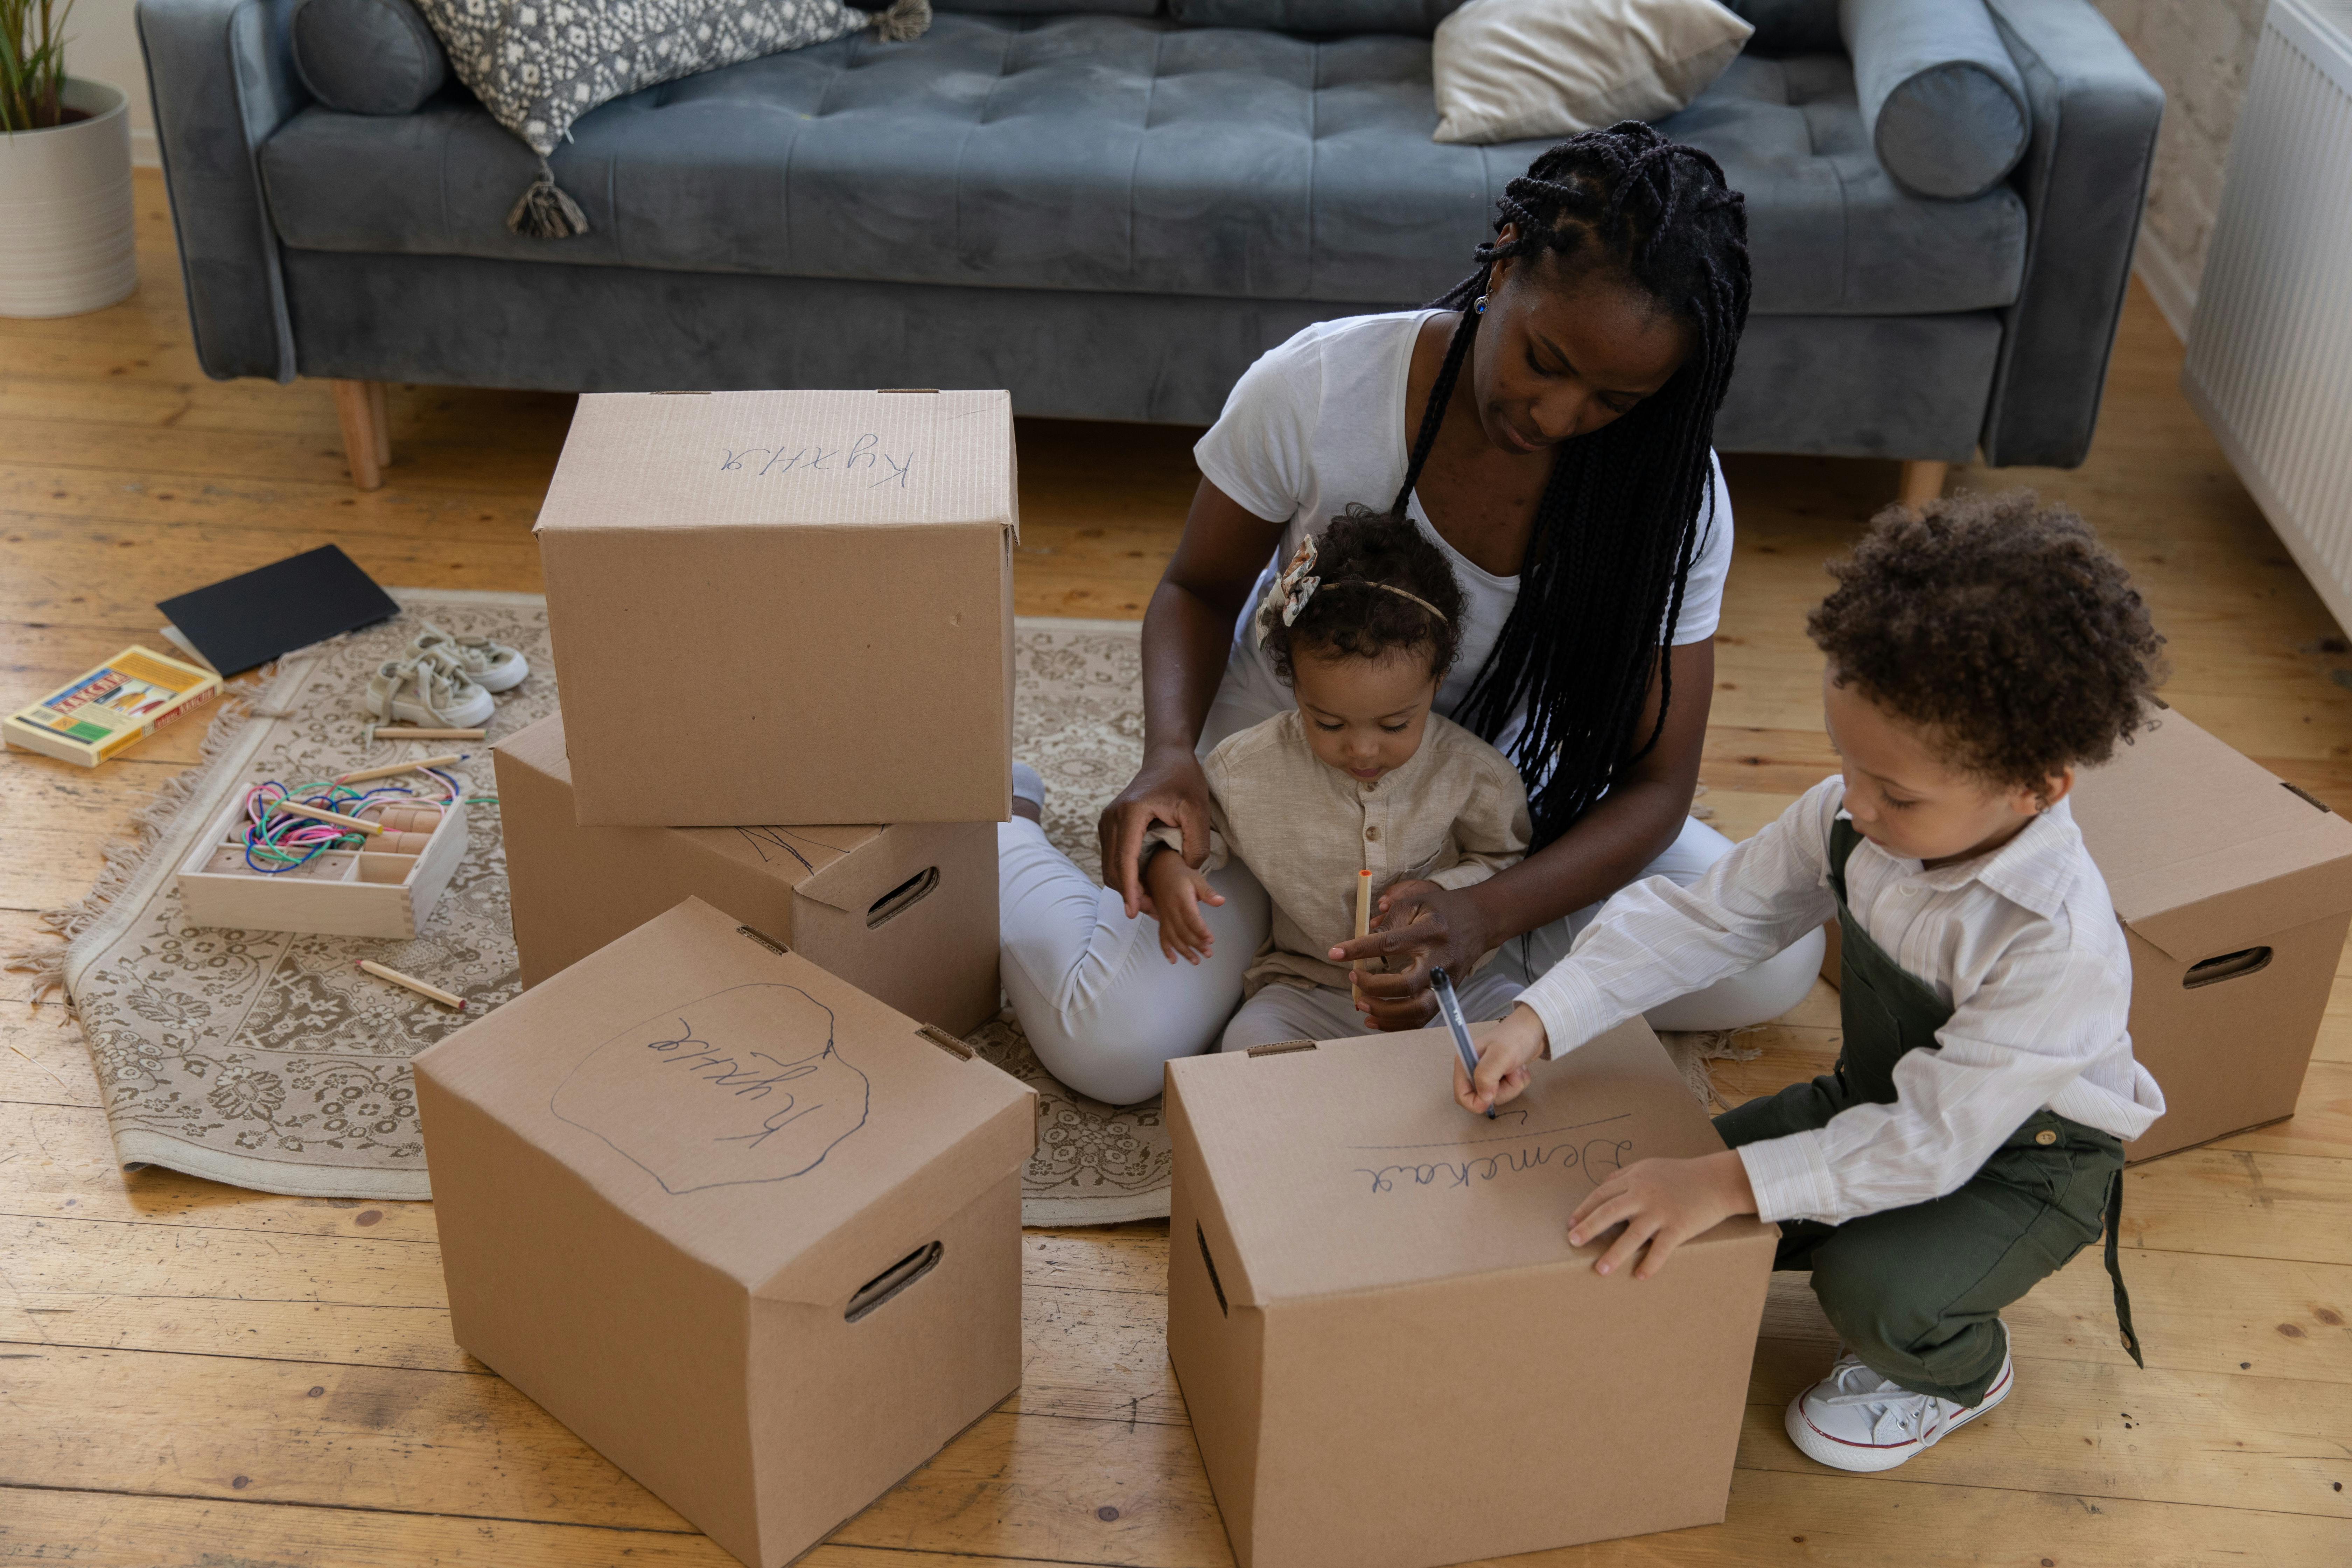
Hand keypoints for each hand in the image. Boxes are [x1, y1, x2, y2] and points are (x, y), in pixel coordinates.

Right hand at [1099, 746, 1213, 920]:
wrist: (1167, 758)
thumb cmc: (1183, 779)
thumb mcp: (1198, 810)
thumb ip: (1196, 843)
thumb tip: (1187, 870)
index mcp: (1131, 813)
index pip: (1125, 859)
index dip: (1130, 888)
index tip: (1134, 911)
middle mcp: (1112, 818)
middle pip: (1113, 867)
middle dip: (1129, 893)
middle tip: (1152, 912)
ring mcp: (1108, 822)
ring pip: (1110, 865)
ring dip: (1126, 887)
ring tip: (1149, 903)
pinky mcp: (1111, 826)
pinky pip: (1113, 858)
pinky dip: (1125, 875)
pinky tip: (1143, 885)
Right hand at [1145, 851, 1224, 965]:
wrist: (1160, 870)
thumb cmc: (1181, 875)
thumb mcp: (1196, 879)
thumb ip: (1208, 892)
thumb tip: (1221, 901)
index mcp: (1181, 899)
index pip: (1191, 918)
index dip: (1200, 931)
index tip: (1210, 940)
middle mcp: (1171, 910)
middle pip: (1183, 931)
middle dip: (1196, 944)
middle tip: (1208, 954)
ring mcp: (1164, 916)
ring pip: (1173, 937)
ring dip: (1184, 951)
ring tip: (1196, 961)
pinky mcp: (1161, 920)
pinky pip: (1162, 936)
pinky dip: (1166, 949)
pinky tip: (1173, 960)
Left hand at [1326, 880, 1496, 1030]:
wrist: (1481, 920)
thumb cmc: (1444, 909)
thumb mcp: (1417, 898)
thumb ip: (1390, 913)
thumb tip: (1365, 929)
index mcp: (1431, 932)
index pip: (1390, 943)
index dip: (1359, 949)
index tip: (1335, 953)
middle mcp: (1440, 960)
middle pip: (1407, 985)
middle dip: (1374, 987)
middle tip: (1353, 978)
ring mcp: (1446, 981)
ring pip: (1417, 1010)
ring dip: (1385, 1013)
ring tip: (1361, 1004)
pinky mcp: (1446, 994)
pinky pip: (1422, 1018)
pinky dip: (1397, 1024)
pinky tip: (1376, 1018)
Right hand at [1453, 1004, 1546, 1113]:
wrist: (1535, 1027)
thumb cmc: (1516, 1037)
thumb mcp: (1500, 1055)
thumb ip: (1487, 1077)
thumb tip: (1483, 1099)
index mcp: (1465, 1063)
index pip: (1461, 1095)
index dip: (1475, 1102)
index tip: (1491, 1100)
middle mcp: (1474, 1069)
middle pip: (1482, 1098)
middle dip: (1501, 1091)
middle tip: (1510, 1074)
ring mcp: (1488, 1073)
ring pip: (1497, 1096)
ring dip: (1512, 1085)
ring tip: (1516, 1068)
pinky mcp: (1501, 1075)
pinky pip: (1507, 1090)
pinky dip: (1517, 1083)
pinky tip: (1519, 1068)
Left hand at [1567, 1151, 1756, 1280]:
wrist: (1717, 1180)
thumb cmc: (1681, 1174)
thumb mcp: (1649, 1166)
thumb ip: (1625, 1175)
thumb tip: (1604, 1184)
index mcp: (1635, 1180)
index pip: (1602, 1194)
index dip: (1584, 1209)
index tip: (1570, 1224)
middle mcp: (1644, 1195)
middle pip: (1610, 1212)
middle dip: (1588, 1227)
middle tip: (1573, 1242)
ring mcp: (1661, 1212)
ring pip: (1633, 1235)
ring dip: (1614, 1254)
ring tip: (1600, 1270)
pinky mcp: (1679, 1227)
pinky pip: (1661, 1249)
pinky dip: (1650, 1264)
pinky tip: (1639, 1276)